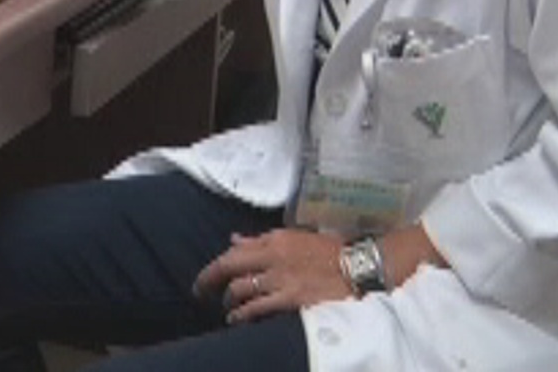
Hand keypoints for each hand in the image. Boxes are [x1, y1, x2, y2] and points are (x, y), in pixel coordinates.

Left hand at [192, 229, 352, 324]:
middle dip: (209, 279)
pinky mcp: (291, 298)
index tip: (208, 275)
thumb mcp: (294, 237)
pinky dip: (241, 314)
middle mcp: (273, 256)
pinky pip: (256, 308)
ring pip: (239, 288)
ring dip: (228, 300)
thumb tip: (234, 240)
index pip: (235, 250)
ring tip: (227, 307)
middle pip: (229, 266)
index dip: (216, 264)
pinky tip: (236, 319)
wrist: (358, 267)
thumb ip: (262, 240)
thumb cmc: (329, 251)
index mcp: (274, 239)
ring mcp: (280, 278)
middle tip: (200, 291)